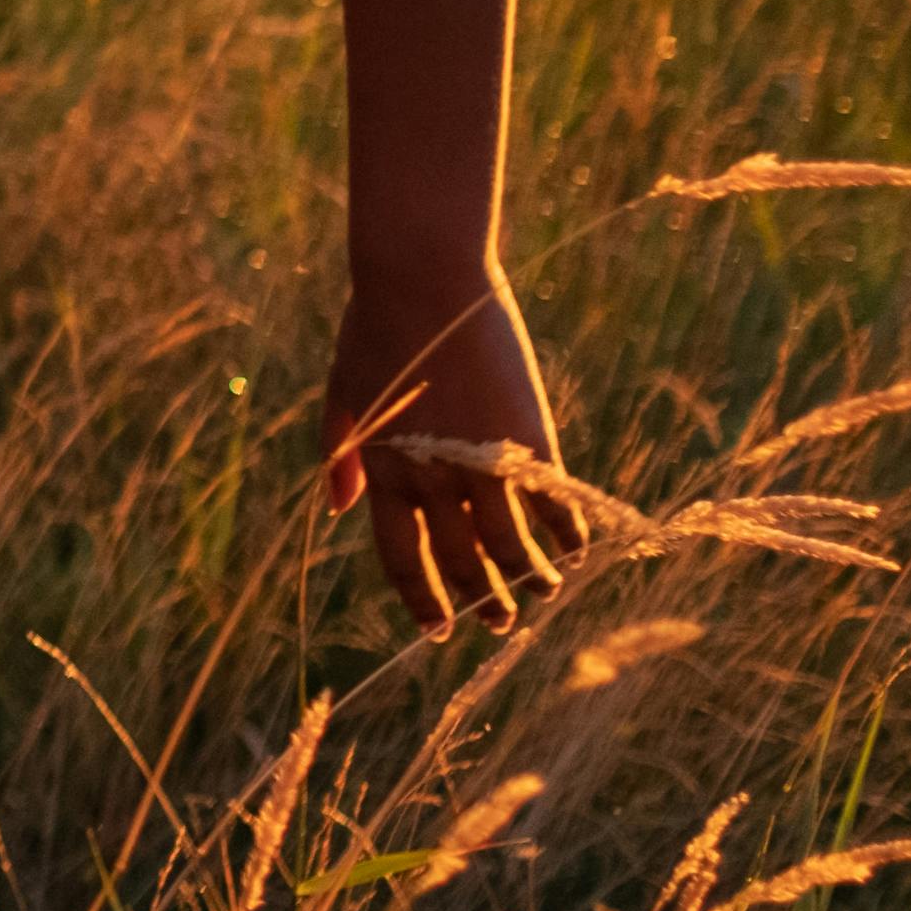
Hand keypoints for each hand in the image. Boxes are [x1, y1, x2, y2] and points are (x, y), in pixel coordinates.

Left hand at [324, 268, 567, 633]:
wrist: (423, 280)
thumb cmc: (374, 328)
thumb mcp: (344, 393)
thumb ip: (341, 454)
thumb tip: (336, 507)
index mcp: (387, 471)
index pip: (402, 559)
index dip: (422, 600)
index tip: (437, 630)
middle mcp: (433, 478)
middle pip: (462, 562)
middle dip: (483, 600)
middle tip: (502, 623)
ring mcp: (483, 460)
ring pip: (511, 545)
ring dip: (529, 578)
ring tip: (543, 595)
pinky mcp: (529, 437)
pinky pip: (552, 502)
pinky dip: (566, 532)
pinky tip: (575, 552)